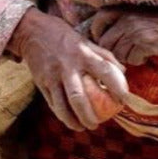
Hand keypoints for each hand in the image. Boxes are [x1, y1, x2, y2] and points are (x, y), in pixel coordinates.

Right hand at [8, 9, 127, 130]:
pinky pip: (53, 104)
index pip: (104, 71)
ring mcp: (52, 76)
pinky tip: (70, 121)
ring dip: (74, 121)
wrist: (32, 31)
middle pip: (79, 97)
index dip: (117, 86)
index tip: (125, 100)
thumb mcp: (85, 40)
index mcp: (83, 53)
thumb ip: (104, 55)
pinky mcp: (41, 82)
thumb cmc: (65, 37)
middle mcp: (67, 66)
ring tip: (84, 127)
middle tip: (98, 124)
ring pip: (63, 105)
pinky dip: (63, 115)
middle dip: (89, 115)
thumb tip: (123, 71)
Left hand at [89, 6, 157, 65]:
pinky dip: (139, 60)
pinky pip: (132, 60)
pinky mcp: (146, 44)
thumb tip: (105, 40)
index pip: (98, 20)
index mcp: (125, 10)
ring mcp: (136, 31)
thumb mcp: (140, 16)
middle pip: (105, 42)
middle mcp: (127, 19)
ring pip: (118, 54)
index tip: (103, 41)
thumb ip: (123, 22)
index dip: (97, 33)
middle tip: (124, 53)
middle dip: (112, 52)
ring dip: (127, 57)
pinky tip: (148, 54)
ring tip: (139, 52)